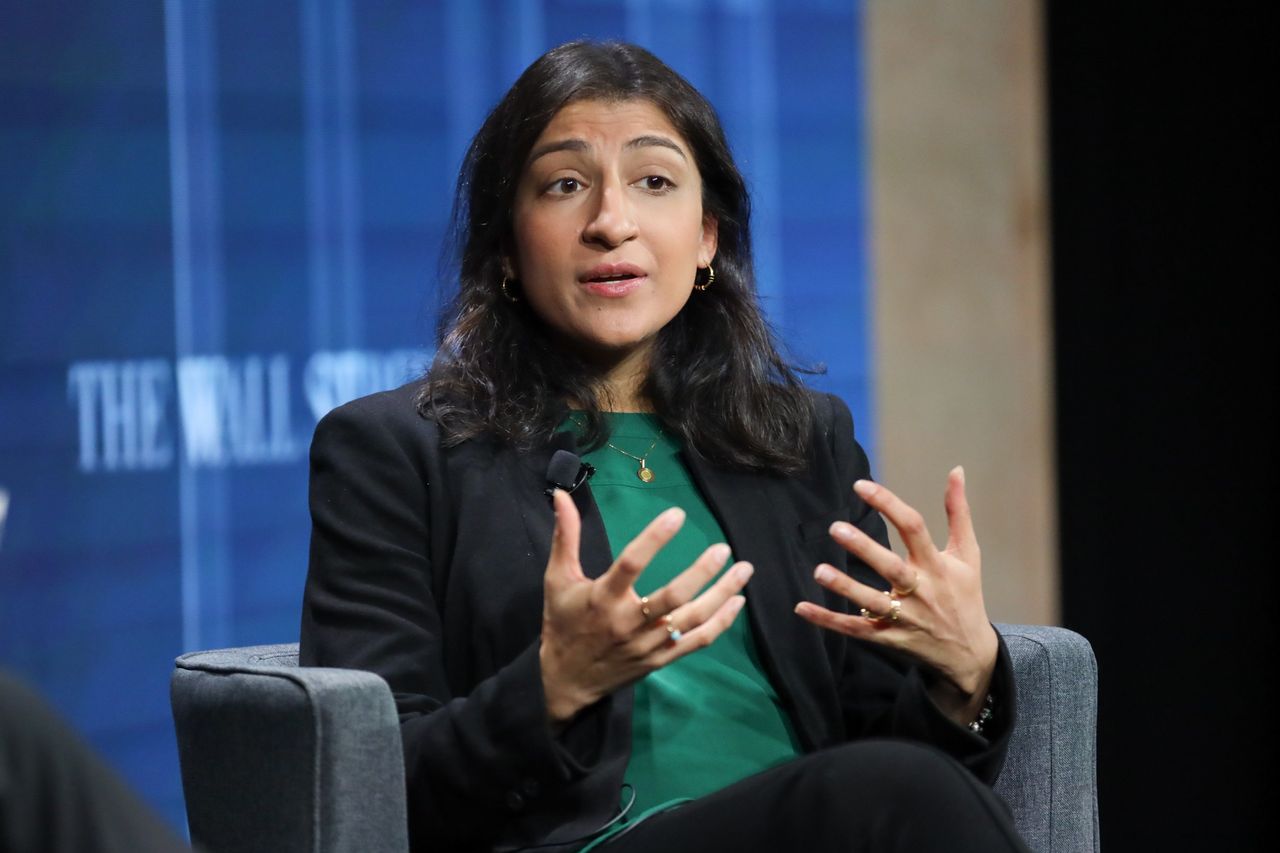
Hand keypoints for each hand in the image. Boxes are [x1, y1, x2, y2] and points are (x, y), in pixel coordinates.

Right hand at [539, 489, 751, 724]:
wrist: (566, 681)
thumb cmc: (563, 623)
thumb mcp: (557, 579)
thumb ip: (566, 537)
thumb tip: (561, 496)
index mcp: (602, 598)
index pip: (631, 563)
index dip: (654, 538)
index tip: (677, 515)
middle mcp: (628, 622)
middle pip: (672, 597)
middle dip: (701, 572)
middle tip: (723, 549)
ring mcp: (648, 644)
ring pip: (692, 619)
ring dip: (722, 594)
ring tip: (744, 569)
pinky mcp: (661, 659)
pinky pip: (697, 641)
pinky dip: (721, 622)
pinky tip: (738, 601)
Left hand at [794, 467, 997, 724]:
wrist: (970, 655)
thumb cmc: (965, 595)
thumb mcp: (968, 554)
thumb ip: (958, 512)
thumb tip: (956, 470)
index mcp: (938, 566)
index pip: (914, 529)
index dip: (888, 505)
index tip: (860, 485)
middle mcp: (921, 591)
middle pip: (892, 568)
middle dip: (865, 548)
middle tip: (835, 528)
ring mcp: (904, 618)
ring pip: (871, 603)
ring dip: (845, 588)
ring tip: (818, 570)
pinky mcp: (888, 639)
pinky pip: (855, 630)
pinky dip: (828, 621)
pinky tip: (801, 608)